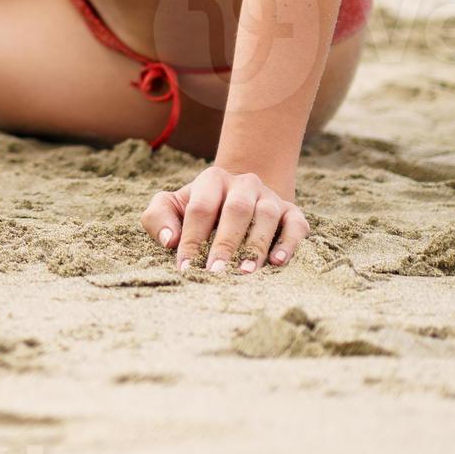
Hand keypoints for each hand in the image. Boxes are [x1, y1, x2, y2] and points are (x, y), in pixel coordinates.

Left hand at [143, 164, 308, 271]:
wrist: (240, 196)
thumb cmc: (199, 209)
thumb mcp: (172, 207)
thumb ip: (159, 218)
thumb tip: (169, 240)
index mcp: (212, 180)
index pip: (200, 208)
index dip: (192, 238)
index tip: (186, 268)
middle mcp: (244, 184)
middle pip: (236, 210)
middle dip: (225, 243)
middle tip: (216, 273)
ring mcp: (270, 197)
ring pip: (267, 216)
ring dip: (256, 245)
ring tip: (245, 272)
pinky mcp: (292, 213)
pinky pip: (295, 225)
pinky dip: (289, 243)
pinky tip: (278, 262)